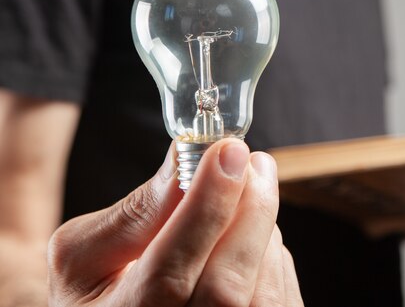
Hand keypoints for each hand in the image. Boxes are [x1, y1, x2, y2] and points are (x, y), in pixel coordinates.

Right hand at [47, 139, 303, 306]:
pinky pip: (279, 294)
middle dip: (251, 210)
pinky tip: (246, 240)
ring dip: (260, 230)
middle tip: (255, 162)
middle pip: (227, 285)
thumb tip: (188, 157)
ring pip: (260, 285)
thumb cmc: (99, 295)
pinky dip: (269, 256)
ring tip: (244, 198)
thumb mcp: (84, 257)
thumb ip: (132, 214)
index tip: (228, 151)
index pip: (170, 270)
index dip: (206, 206)